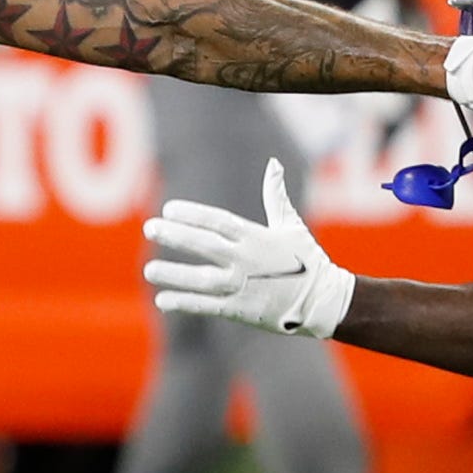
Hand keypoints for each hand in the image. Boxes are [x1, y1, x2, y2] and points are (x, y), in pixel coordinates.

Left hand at [143, 158, 355, 338]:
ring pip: (201, 279)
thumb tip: (273, 164)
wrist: (323, 301)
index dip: (192, 214)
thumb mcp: (291, 225)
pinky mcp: (241, 309)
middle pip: (204, 245)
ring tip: (149, 270)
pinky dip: (184, 303)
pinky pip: (207, 306)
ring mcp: (242, 286)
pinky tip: (162, 300)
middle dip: (175, 235)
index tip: (168, 209)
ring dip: (174, 274)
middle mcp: (246, 260)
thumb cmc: (307, 260)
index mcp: (256, 237)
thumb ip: (276, 196)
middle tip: (150, 227)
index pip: (218, 221)